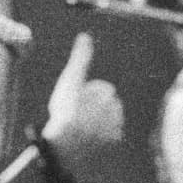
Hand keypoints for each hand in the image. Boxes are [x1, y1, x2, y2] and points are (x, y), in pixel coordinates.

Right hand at [40, 34, 123, 161]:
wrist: (66, 145)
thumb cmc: (66, 110)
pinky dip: (101, 135)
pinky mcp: (113, 141)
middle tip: (75, 113)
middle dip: (93, 106)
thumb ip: (81, 58)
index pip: (99, 88)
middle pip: (104, 102)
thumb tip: (85, 36)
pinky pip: (109, 134)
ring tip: (80, 125)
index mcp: (107, 93)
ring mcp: (115, 126)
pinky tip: (88, 137)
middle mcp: (116, 108)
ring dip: (98, 120)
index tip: (74, 100)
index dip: (85, 93)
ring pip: (107, 117)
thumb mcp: (70, 80)